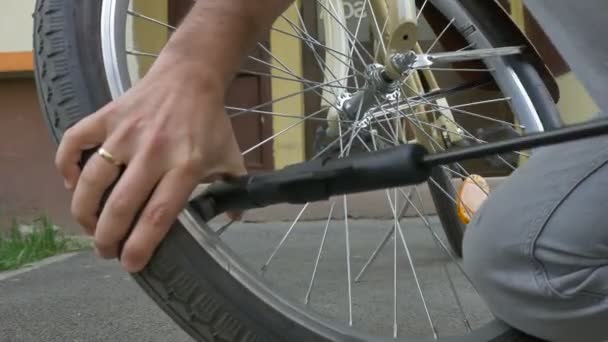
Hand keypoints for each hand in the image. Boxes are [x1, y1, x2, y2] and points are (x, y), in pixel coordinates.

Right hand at [56, 61, 245, 272]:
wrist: (189, 77)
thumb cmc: (210, 122)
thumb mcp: (230, 156)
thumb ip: (233, 188)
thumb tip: (235, 217)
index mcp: (186, 165)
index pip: (159, 214)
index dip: (141, 244)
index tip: (131, 263)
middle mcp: (154, 152)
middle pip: (122, 204)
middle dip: (107, 237)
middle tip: (105, 251)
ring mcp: (125, 133)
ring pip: (92, 179)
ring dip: (84, 210)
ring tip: (89, 226)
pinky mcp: (106, 116)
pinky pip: (74, 141)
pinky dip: (65, 164)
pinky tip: (72, 182)